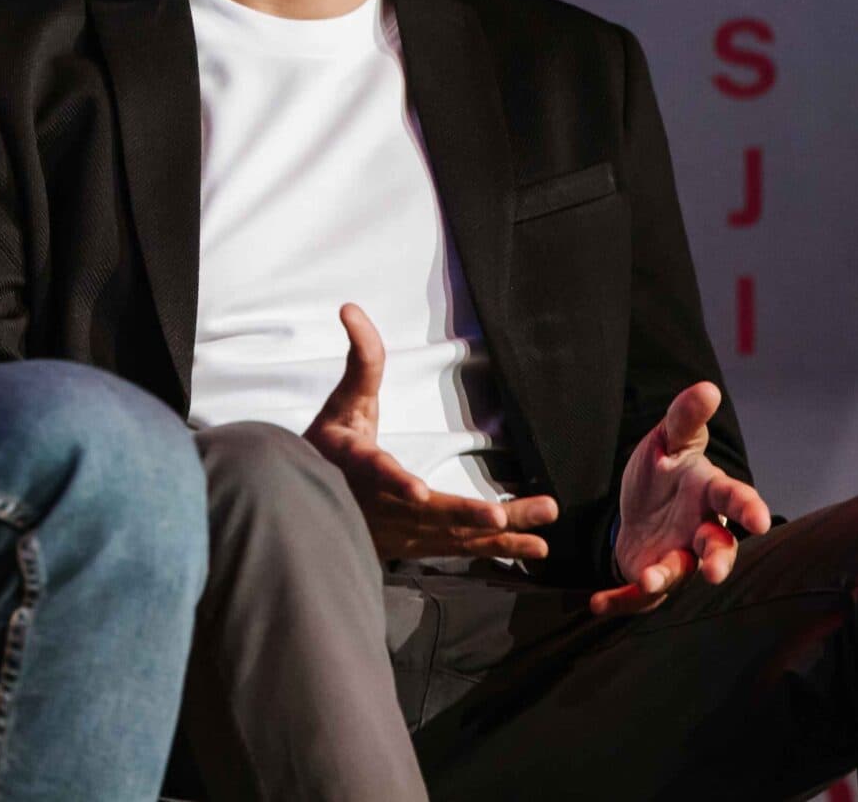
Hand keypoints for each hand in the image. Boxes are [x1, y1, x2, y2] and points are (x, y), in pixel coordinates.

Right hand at [304, 304, 556, 561]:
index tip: (420, 493)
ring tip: (542, 533)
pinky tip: (534, 547)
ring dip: (498, 535)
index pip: (377, 470)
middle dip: (467, 515)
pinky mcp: (419, 545)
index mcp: (357, 464)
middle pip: (429, 514)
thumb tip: (350, 308)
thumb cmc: (333, 445)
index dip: (397, 482)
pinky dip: (498, 550)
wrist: (314, 504)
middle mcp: (381, 506)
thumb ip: (361, 359)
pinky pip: (462, 549)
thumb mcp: (344, 401)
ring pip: (453, 536)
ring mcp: (401, 532)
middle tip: (501, 516)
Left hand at [588, 381, 771, 616]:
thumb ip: (685, 418)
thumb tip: (706, 388)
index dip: (749, 508)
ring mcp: (678, 555)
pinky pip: (638, 594)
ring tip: (650, 580)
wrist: (640, 508)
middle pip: (718, 547)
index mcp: (709, 493)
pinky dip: (619, 599)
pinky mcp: (651, 575)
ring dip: (666, 577)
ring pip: (680, 572)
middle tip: (713, 571)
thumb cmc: (664, 472)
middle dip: (718, 560)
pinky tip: (598, 602)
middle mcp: (700, 530)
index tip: (758, 519)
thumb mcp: (669, 440)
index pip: (735, 499)